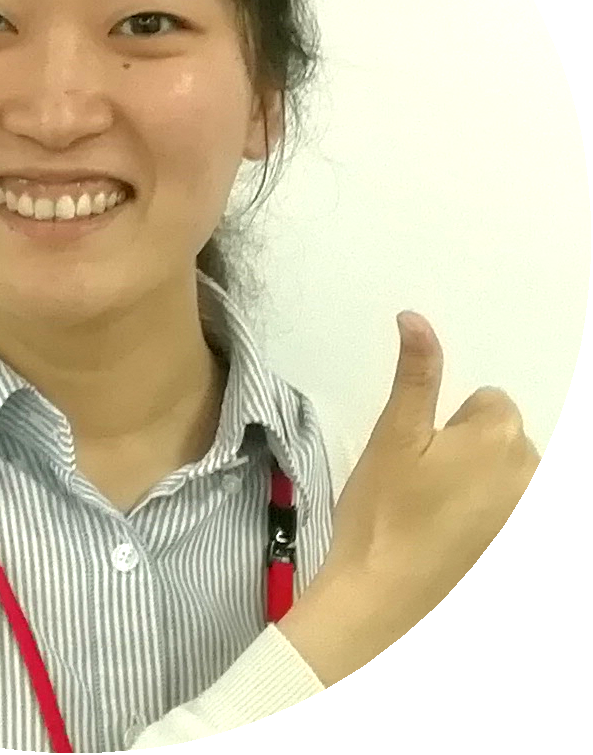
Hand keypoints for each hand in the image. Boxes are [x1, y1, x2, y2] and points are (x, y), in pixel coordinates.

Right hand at [277, 311, 540, 684]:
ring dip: (475, 480)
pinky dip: (482, 513)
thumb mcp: (393, 433)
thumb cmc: (383, 509)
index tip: (418, 454)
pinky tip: (446, 534)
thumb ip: (415, 374)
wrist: (382, 594)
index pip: (487, 401)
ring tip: (430, 509)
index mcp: (501, 439)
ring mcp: (527, 516)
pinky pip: (506, 507)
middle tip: (419, 481)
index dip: (445, 422)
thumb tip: (415, 318)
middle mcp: (530, 474)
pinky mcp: (518, 546)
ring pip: (504, 472)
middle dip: (464, 448)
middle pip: (500, 436)